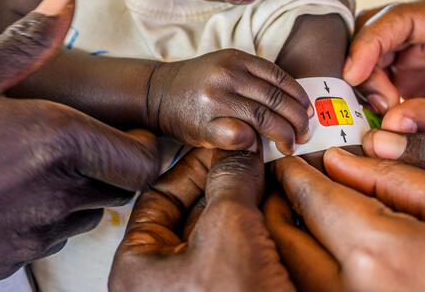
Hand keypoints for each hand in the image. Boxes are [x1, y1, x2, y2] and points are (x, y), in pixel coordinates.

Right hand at [0, 0, 160, 290]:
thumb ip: (26, 42)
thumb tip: (67, 0)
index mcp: (55, 140)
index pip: (147, 159)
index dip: (145, 141)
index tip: (122, 123)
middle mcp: (55, 194)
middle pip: (119, 185)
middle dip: (108, 159)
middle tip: (69, 131)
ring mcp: (33, 235)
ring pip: (86, 212)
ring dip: (75, 187)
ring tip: (26, 158)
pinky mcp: (9, 262)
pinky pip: (48, 237)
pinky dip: (40, 214)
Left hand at [110, 148, 294, 291]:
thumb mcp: (229, 231)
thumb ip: (230, 181)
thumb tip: (237, 151)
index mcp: (139, 268)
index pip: (159, 196)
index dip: (194, 165)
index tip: (222, 146)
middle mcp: (164, 285)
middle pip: (192, 215)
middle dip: (226, 186)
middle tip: (253, 161)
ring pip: (222, 238)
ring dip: (249, 210)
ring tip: (275, 185)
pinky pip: (244, 262)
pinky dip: (262, 238)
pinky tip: (285, 220)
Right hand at [147, 49, 309, 155]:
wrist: (155, 93)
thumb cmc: (196, 85)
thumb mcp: (224, 67)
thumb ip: (253, 78)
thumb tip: (294, 103)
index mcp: (236, 59)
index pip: (280, 78)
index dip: (299, 97)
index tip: (309, 112)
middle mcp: (227, 75)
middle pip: (276, 100)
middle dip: (297, 120)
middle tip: (304, 134)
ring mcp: (216, 100)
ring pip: (265, 119)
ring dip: (284, 136)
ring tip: (289, 146)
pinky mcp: (206, 125)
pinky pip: (241, 136)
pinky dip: (255, 144)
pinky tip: (259, 149)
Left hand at [264, 149, 424, 291]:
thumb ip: (401, 176)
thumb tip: (347, 157)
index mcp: (379, 252)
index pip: (313, 199)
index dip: (297, 169)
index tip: (290, 152)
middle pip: (289, 242)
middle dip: (286, 205)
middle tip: (298, 180)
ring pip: (300, 276)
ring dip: (299, 240)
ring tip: (320, 211)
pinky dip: (323, 272)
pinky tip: (343, 250)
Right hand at [342, 0, 424, 170]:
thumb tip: (388, 127)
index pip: (403, 17)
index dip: (370, 43)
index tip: (351, 76)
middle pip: (381, 29)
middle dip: (366, 65)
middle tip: (371, 107)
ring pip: (376, 54)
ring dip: (370, 84)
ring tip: (384, 119)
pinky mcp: (423, 76)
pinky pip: (384, 78)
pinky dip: (376, 98)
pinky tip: (385, 122)